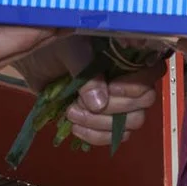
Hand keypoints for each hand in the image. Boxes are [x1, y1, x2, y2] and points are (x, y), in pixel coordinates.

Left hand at [44, 39, 163, 146]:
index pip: (153, 71)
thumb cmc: (55, 48)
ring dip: (101, 124)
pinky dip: (95, 136)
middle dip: (114, 107)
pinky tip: (75, 127)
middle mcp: (128, 77)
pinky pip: (113, 136)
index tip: (111, 88)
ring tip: (72, 113)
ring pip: (131, 123)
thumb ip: (86, 71)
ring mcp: (118, 100)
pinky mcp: (105, 118)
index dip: (137, 84)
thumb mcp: (70, 51)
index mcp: (127, 54)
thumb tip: (100, 104)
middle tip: (81, 103)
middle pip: (144, 101)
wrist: (33, 61)